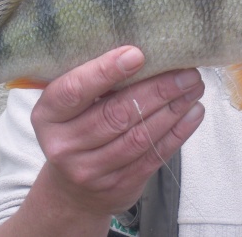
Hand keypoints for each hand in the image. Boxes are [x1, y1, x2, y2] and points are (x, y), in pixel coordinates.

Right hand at [31, 46, 204, 218]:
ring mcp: (90, 170)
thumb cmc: (77, 130)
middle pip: (116, 114)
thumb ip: (94, 82)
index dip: (105, 71)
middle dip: (156, 89)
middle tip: (185, 71)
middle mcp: (64, 145)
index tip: (137, 54)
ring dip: (173, 109)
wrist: (72, 191)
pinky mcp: (118, 186)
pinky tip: (193, 113)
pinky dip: (178, 132)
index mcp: (48, 115)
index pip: (73, 90)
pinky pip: (153, 156)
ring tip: (194, 87)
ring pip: (138, 136)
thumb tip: (142, 50)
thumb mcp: (69, 107)